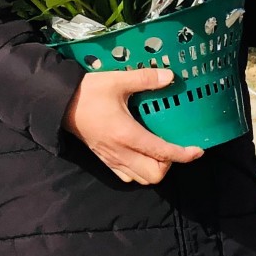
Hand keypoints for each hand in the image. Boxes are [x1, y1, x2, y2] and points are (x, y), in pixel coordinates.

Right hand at [63, 69, 203, 184]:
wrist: (58, 104)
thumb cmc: (88, 92)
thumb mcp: (117, 81)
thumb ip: (145, 79)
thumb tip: (170, 76)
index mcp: (126, 134)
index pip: (162, 153)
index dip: (183, 155)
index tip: (198, 150)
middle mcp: (120, 152)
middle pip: (154, 175)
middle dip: (168, 165)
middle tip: (172, 147)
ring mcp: (111, 158)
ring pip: (140, 178)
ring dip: (155, 169)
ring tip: (159, 151)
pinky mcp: (104, 159)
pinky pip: (126, 176)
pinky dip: (139, 171)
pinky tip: (143, 154)